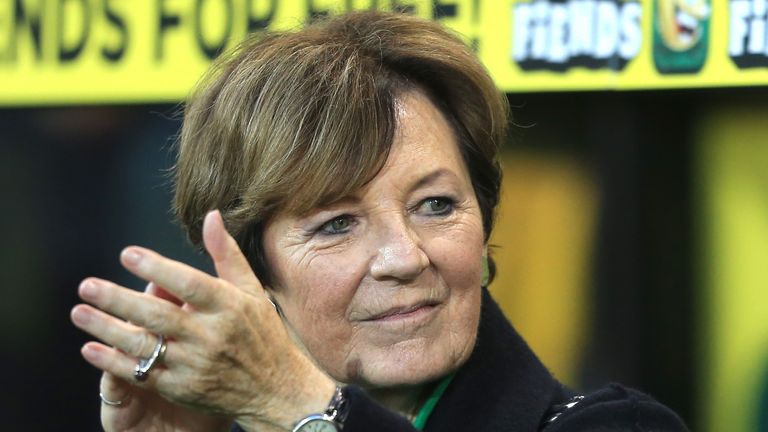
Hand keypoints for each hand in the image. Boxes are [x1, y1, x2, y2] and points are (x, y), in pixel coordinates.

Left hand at [71, 210, 335, 430]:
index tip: (127, 254)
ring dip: (107, 329)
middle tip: (87, 285)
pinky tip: (91, 348)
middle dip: (119, 299)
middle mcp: (211, 335)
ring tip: (79, 312)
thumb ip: (227, 255)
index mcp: (229, 307)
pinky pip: (142, 374)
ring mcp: (195, 364)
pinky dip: (114, 362)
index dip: (156, 268)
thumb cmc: (263, 333)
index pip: (188, 284)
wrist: (276, 390)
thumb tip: (211, 216)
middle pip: (158, 315)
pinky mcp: (183, 388)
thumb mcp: (252, 291)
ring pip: (144, 345)